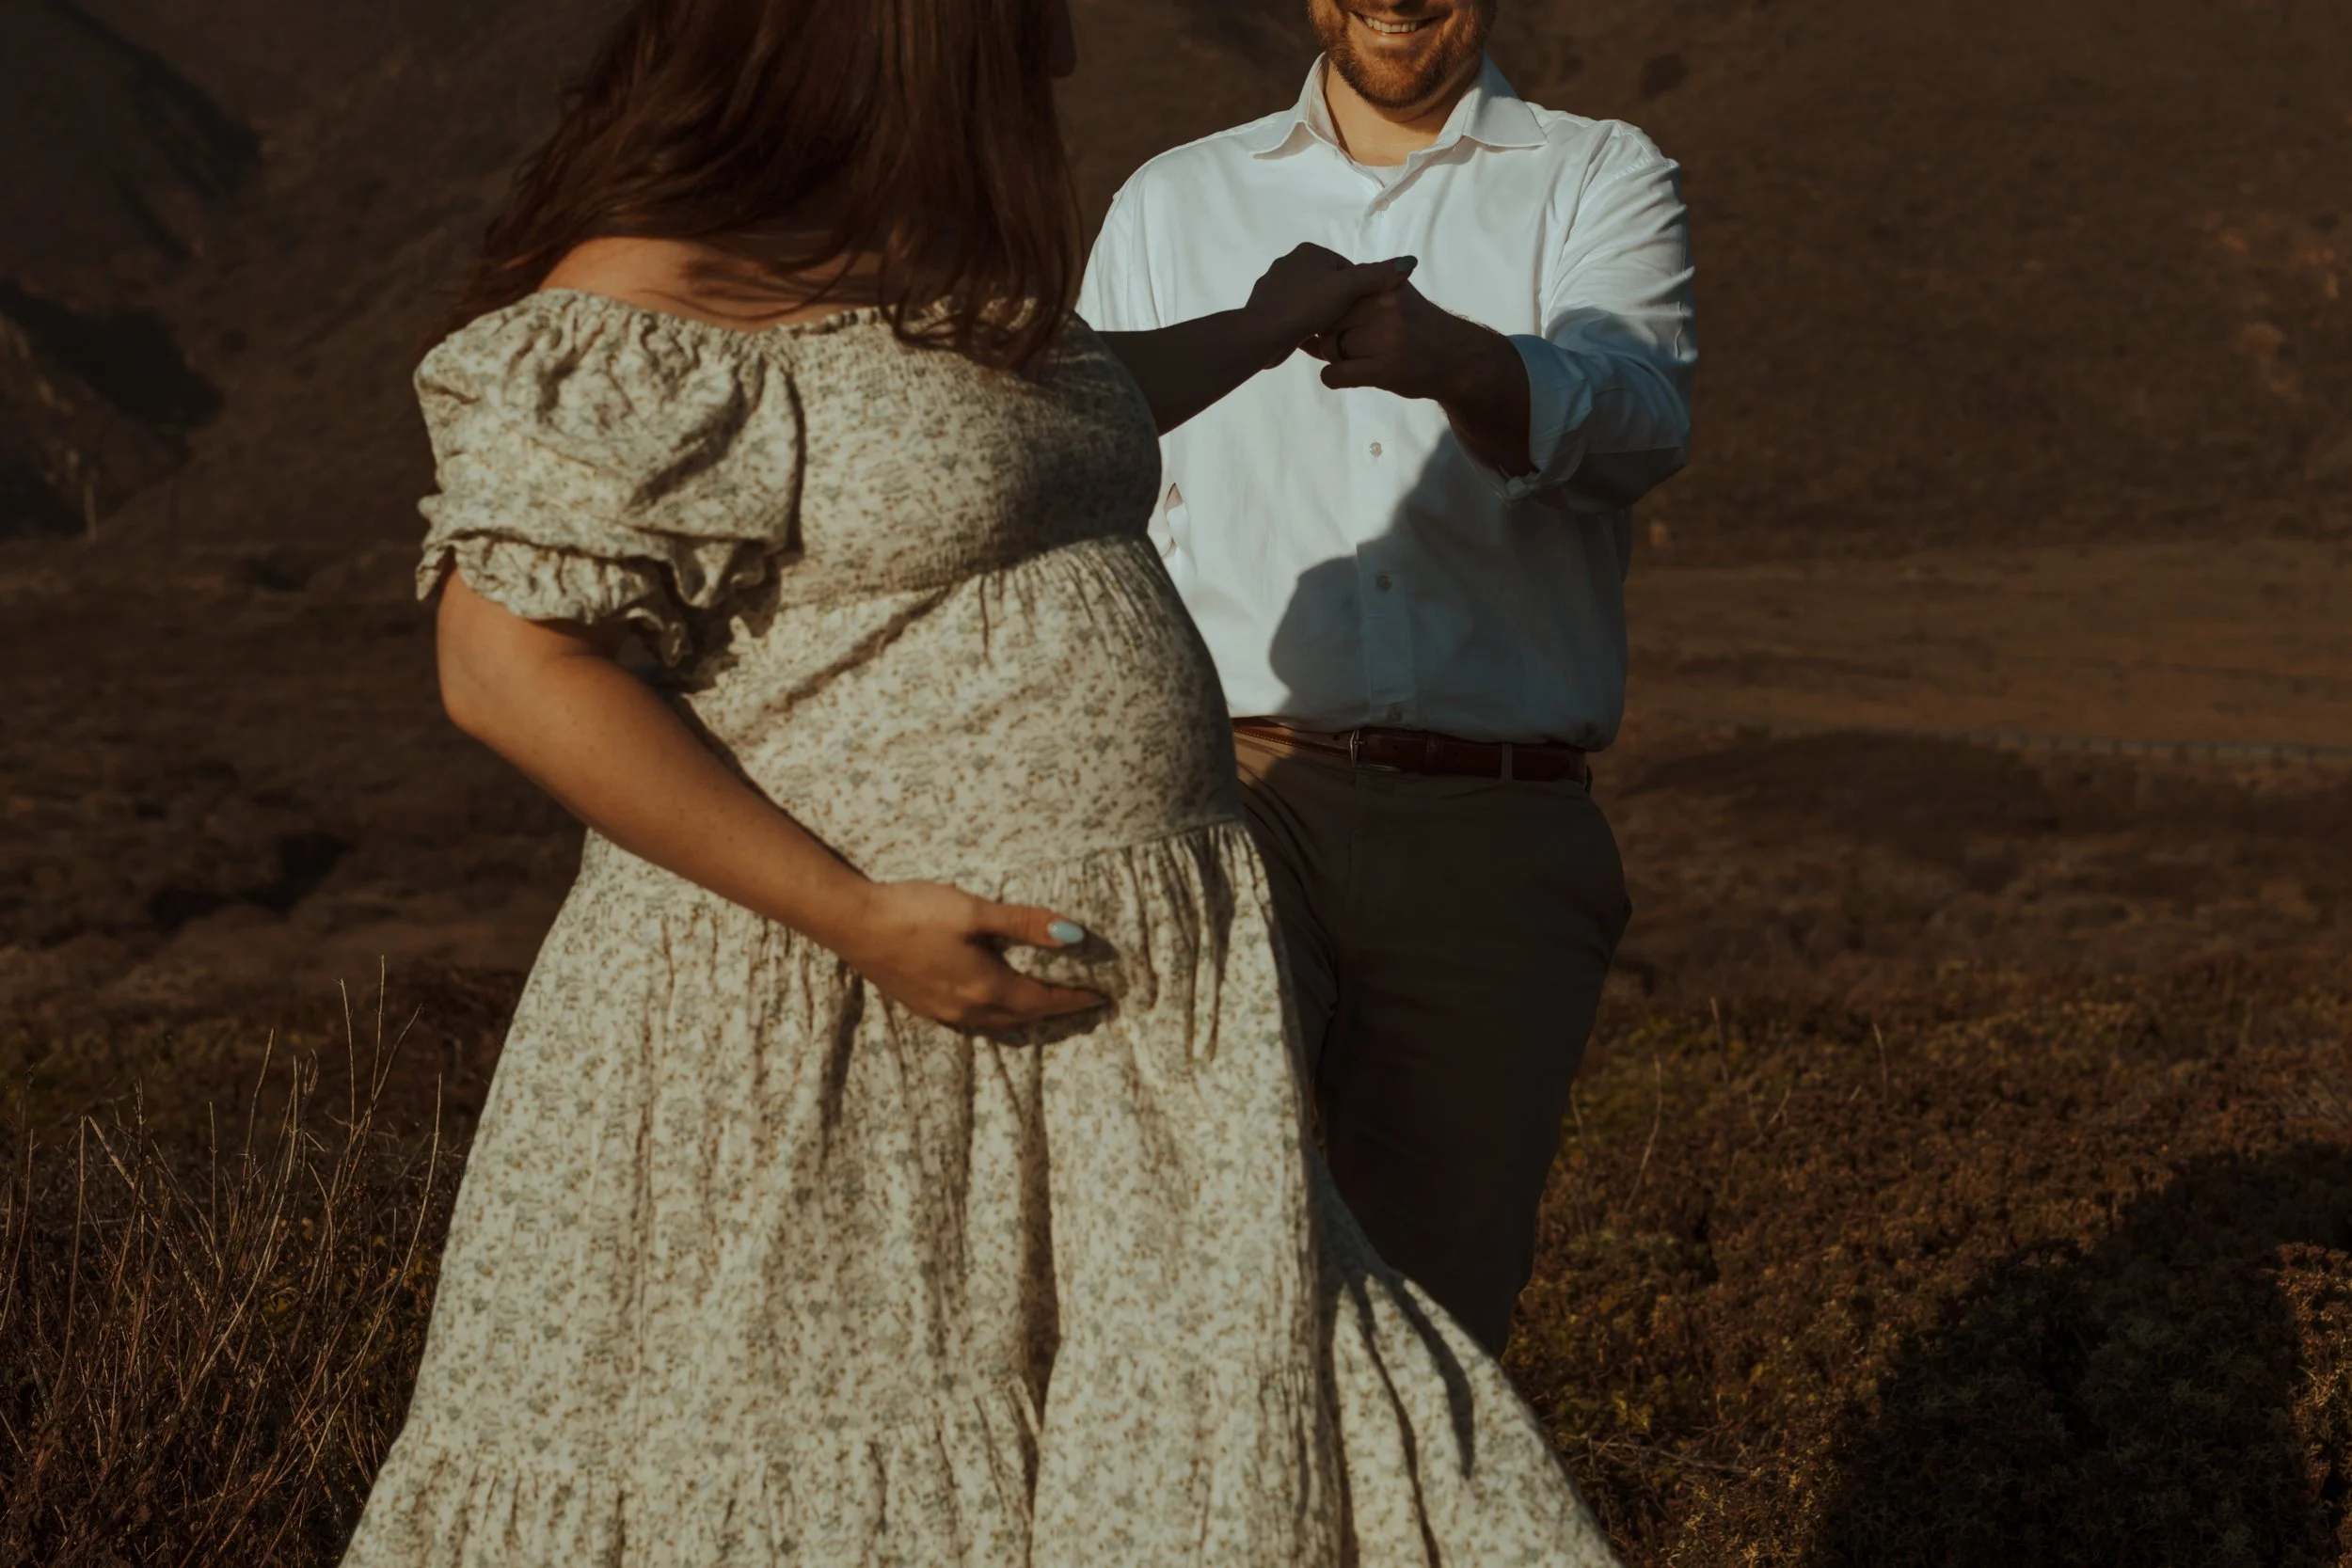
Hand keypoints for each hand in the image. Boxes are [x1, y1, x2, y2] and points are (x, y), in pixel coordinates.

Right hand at [831, 880, 1103, 1032]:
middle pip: (1022, 1017)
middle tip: (1080, 1003)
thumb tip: (1074, 935)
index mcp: (986, 987)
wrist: (853, 923)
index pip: (1042, 1000)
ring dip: (1024, 1017)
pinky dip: (995, 1016)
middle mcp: (966, 1008)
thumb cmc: (915, 911)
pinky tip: (992, 1004)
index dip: (1072, 999)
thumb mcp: (974, 911)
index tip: (1100, 997)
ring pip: (996, 1023)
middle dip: (1053, 1011)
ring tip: (1043, 1006)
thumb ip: (1024, 924)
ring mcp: (941, 1011)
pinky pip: (972, 1021)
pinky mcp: (921, 1005)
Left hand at [1244, 243, 1418, 367]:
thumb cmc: (1307, 306)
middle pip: (1329, 284)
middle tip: (1349, 325)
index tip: (1364, 310)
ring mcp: (1276, 285)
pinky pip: (1295, 313)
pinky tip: (1311, 338)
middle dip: (1339, 303)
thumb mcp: (1348, 288)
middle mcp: (1290, 263)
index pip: (1346, 268)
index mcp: (1309, 252)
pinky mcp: (1268, 307)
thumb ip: (1377, 275)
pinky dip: (1304, 324)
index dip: (1359, 290)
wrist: (1264, 333)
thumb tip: (1409, 262)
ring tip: (1331, 333)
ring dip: (1322, 315)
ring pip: (1312, 300)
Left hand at [1309, 280, 1537, 474]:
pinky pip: (1337, 373)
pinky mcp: (1385, 369)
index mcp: (1385, 285)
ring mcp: (1386, 338)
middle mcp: (1385, 307)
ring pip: (1331, 347)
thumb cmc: (1420, 326)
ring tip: (1349, 359)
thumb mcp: (1397, 295)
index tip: (1335, 320)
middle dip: (1328, 334)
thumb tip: (1318, 299)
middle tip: (1339, 344)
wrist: (1456, 358)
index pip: (1339, 293)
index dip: (1330, 310)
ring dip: (1332, 357)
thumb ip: (1364, 291)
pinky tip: (1341, 376)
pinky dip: (1332, 377)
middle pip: (1331, 320)